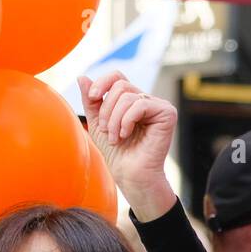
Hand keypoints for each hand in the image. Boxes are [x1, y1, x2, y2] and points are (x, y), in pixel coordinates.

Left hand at [77, 72, 177, 221]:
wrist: (130, 175)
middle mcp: (147, 101)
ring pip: (128, 96)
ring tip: (115, 138)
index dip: (102, 83)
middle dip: (107, 108)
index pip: (118, 77)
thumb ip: (91, 100)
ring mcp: (159, 107)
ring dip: (115, 119)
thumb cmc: (117, 153)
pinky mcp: (167, 114)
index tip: (91, 97)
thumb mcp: (97, 122)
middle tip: (105, 130)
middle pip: (120, 86)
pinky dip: (127, 120)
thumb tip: (83, 77)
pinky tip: (126, 135)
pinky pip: (140, 104)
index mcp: (133, 101)